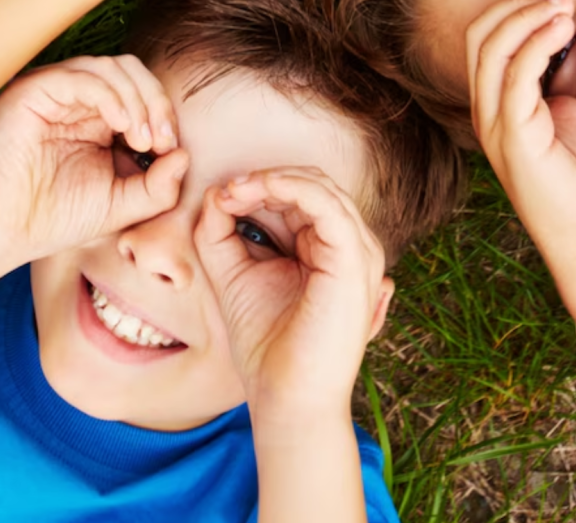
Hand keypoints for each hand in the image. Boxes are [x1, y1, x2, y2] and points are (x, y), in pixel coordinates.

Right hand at [0, 57, 186, 264]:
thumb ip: (158, 186)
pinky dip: (111, 96)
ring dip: (137, 100)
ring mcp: (55, 91)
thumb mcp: (121, 205)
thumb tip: (186, 156)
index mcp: (96, 118)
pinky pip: (83, 76)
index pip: (140, 90)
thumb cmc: (54, 218)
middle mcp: (76, 99)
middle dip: (156, 101)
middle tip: (161, 141)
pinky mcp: (34, 90)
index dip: (163, 113)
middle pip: (131, 70)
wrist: (0, 231)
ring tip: (140, 138)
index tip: (171, 150)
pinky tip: (120, 125)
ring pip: (111, 67)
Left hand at [194, 167, 389, 422]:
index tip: (221, 196)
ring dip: (273, 179)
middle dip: (264, 179)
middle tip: (227, 190)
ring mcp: (358, 250)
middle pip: (310, 184)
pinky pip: (326, 203)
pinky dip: (290, 186)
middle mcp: (350, 245)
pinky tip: (257, 190)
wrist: (285, 397)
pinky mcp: (354, 257)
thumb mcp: (234, 273)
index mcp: (329, 249)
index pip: (300, 195)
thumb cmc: (265, 344)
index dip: (259, 186)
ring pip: (319, 185)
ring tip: (236, 191)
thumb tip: (218, 192)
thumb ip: (221, 231)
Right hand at [469, 0, 575, 276]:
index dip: (517, 6)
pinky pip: (514, 77)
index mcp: (500, 98)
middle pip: (479, 34)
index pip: (488, 35)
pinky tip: (565, 31)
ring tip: (563, 8)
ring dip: (525, 18)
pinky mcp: (512, 137)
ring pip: (489, 48)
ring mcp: (494, 122)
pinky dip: (536, 45)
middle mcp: (487, 107)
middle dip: (516, 4)